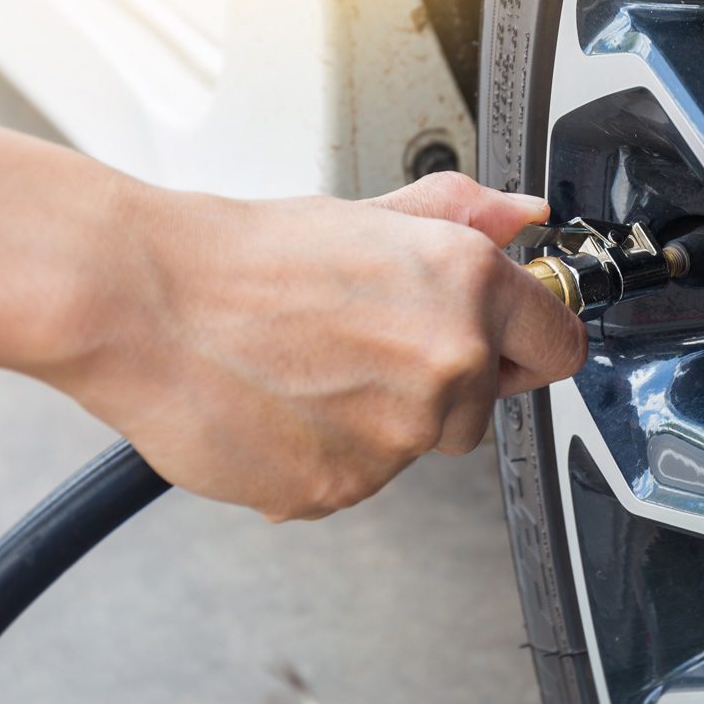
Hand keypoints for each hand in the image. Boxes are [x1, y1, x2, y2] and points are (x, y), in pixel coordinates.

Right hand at [46, 172, 585, 520]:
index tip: (508, 343)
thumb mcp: (370, 215)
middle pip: (486, 405)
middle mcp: (450, 363)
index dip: (530, 342)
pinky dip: (326, 455)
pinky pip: (358, 481)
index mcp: (468, 287)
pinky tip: (282, 406)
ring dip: (379, 421)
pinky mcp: (345, 488)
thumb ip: (463, 216)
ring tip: (308, 369)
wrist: (144, 301)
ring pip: (417, 445)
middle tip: (362, 343)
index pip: (559, 344)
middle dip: (440, 383)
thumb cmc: (244, 257)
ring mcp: (400, 435)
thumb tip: (525, 217)